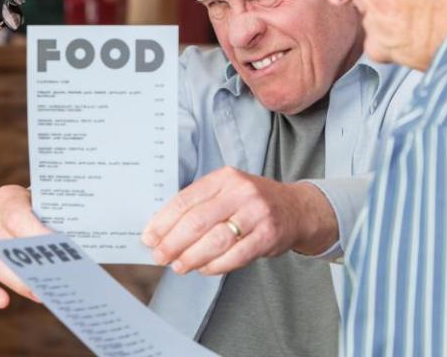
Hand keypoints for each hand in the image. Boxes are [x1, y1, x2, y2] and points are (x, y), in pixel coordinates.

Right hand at [0, 185, 52, 307]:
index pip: (17, 217)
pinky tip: (3, 301)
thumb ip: (55, 223)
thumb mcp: (47, 207)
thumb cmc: (38, 209)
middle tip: (51, 282)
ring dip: (16, 282)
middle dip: (28, 266)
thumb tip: (72, 250)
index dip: (35, 235)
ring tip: (38, 294)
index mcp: (8, 196)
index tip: (56, 251)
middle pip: (5, 244)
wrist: (19, 203)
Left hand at [141, 166, 337, 275]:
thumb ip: (199, 205)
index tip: (149, 237)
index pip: (185, 199)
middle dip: (173, 242)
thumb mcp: (227, 190)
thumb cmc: (252, 202)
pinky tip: (204, 269)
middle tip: (160, 256)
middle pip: (197, 221)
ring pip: (215, 240)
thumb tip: (161, 230)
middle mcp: (241, 192)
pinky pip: (236, 255)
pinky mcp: (268, 235)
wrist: (297, 209)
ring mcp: (257, 213)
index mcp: (224, 178)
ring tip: (179, 266)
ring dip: (192, 257)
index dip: (163, 221)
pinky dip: (216, 265)